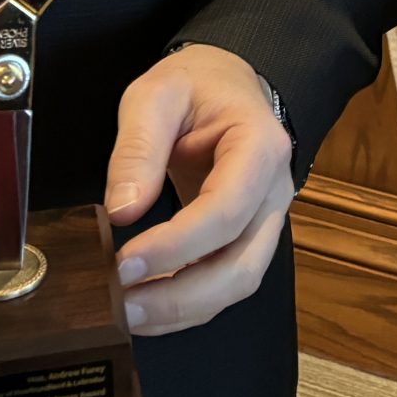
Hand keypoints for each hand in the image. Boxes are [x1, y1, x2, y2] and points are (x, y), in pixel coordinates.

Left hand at [104, 43, 294, 334]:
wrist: (226, 83)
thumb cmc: (196, 84)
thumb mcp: (157, 94)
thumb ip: (138, 147)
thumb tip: (123, 210)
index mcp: (260, 147)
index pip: (225, 211)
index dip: (175, 245)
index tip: (124, 263)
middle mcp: (273, 193)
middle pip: (242, 265)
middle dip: (182, 296)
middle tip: (125, 305)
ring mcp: (265, 220)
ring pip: (238, 283)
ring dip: (184, 308)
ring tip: (130, 313)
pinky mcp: (246, 238)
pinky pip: (225, 281)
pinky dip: (188, 303)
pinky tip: (148, 307)